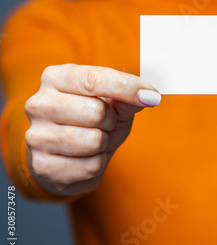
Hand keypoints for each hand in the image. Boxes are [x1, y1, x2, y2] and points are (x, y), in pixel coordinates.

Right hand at [24, 64, 160, 196]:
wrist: (65, 153)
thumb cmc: (91, 118)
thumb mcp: (113, 101)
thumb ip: (128, 94)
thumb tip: (147, 96)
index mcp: (55, 77)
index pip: (95, 79)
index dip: (128, 88)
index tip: (152, 96)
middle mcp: (39, 104)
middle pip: (96, 112)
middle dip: (111, 120)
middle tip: (104, 123)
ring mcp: (36, 136)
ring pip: (94, 141)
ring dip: (104, 143)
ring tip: (94, 139)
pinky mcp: (42, 166)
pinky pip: (90, 167)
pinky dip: (97, 164)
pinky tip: (84, 158)